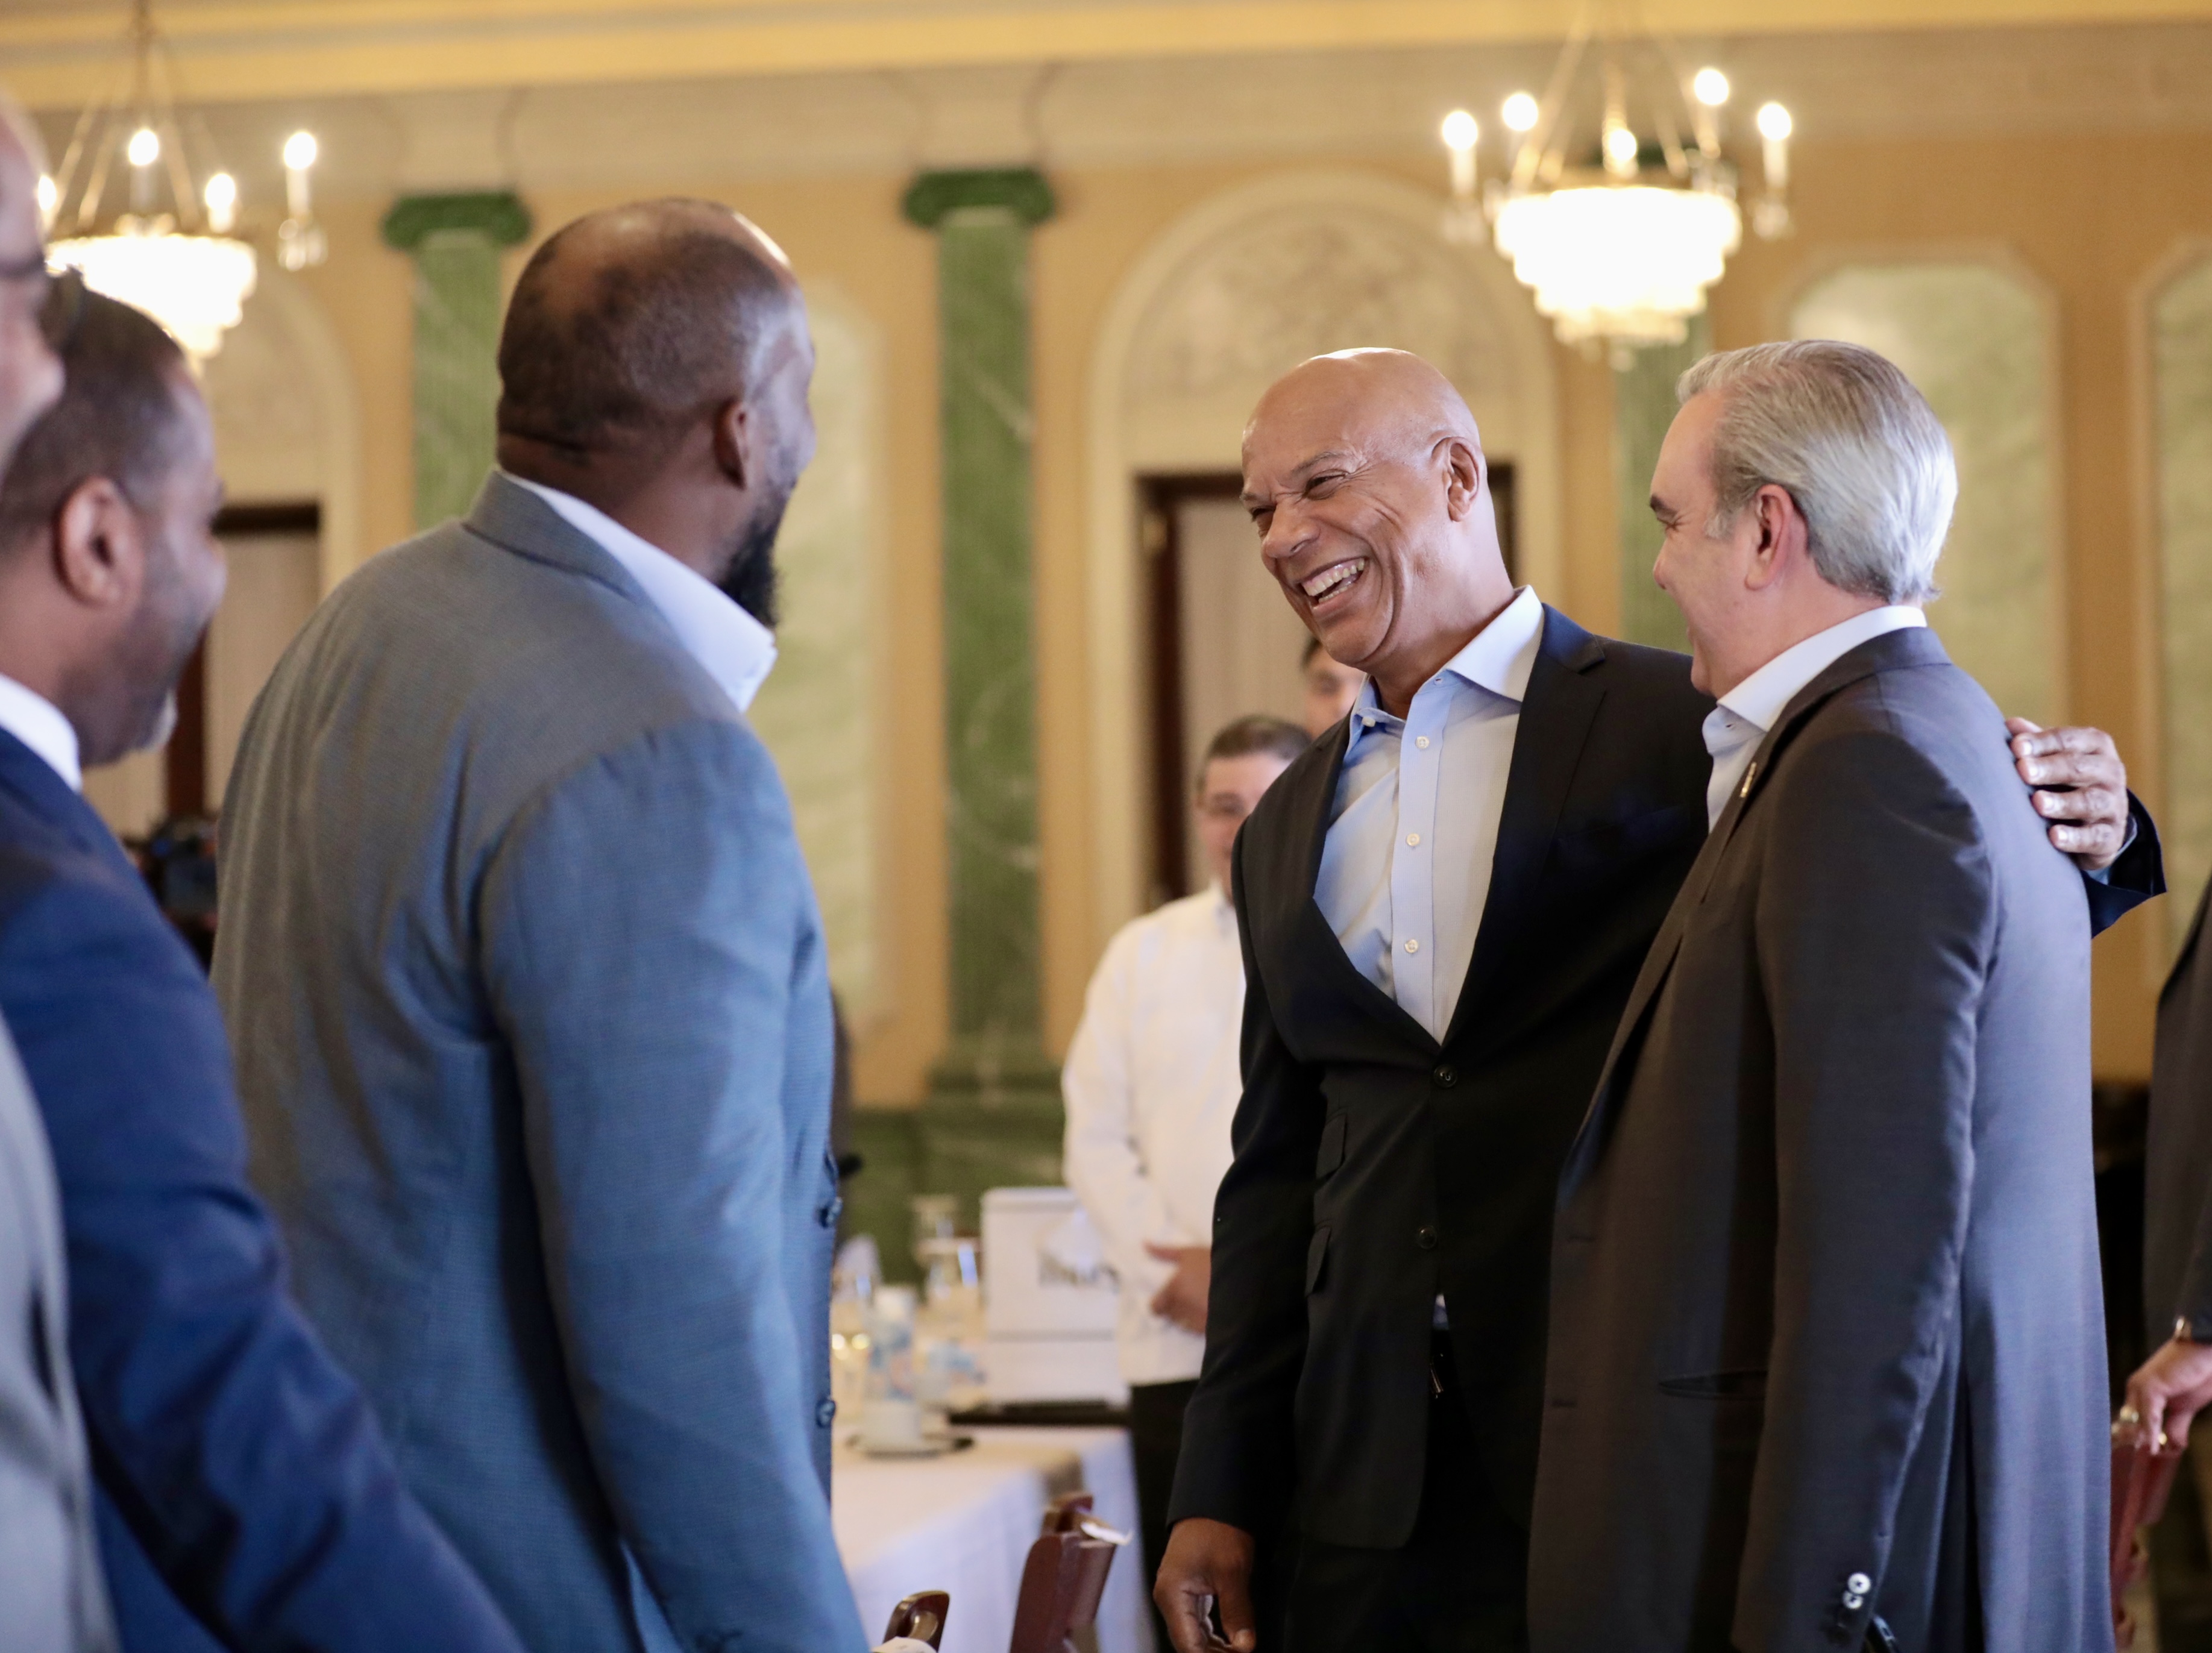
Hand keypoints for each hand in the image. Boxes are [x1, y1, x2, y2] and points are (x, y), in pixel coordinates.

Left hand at [1147, 1243, 1210, 1334]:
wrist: (1242, 1278)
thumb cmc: (1212, 1262)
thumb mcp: (1188, 1253)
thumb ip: (1164, 1253)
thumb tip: (1144, 1245)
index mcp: (1173, 1291)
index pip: (1155, 1308)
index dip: (1157, 1305)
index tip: (1164, 1300)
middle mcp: (1181, 1309)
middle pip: (1169, 1316)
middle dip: (1173, 1309)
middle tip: (1184, 1299)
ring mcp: (1197, 1321)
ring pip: (1183, 1324)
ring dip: (1186, 1317)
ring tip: (1197, 1305)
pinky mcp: (1210, 1329)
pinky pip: (1198, 1330)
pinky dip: (1200, 1323)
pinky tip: (1208, 1313)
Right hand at [1155, 1517, 1256, 1651]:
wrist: (1213, 1502)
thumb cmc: (1218, 1531)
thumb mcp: (1232, 1573)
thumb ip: (1237, 1613)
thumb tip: (1245, 1646)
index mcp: (1172, 1595)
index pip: (1189, 1645)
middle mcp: (1168, 1598)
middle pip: (1188, 1643)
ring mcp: (1175, 1594)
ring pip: (1192, 1635)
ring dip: (1214, 1648)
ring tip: (1237, 1652)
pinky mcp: (1186, 1590)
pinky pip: (1196, 1622)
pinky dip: (1212, 1635)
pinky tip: (1229, 1642)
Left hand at [2007, 719, 2130, 871]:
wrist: (2097, 820)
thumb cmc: (2065, 779)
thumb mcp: (2055, 756)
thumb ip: (2035, 741)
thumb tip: (2010, 724)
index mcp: (2095, 745)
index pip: (2067, 740)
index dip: (2042, 742)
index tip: (2016, 747)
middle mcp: (2110, 771)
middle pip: (2078, 768)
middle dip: (2050, 768)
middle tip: (2023, 770)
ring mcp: (2114, 804)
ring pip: (2089, 802)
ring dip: (2063, 803)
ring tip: (2038, 803)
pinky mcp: (2111, 836)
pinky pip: (2095, 837)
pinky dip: (2075, 838)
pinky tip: (2053, 838)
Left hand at [2127, 1333, 2211, 1449]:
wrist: (2206, 1349)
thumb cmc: (2198, 1373)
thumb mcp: (2187, 1406)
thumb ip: (2176, 1424)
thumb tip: (2171, 1445)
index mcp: (2142, 1394)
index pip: (2130, 1421)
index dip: (2133, 1440)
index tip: (2135, 1459)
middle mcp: (2136, 1389)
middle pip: (2127, 1422)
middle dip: (2130, 1443)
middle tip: (2134, 1464)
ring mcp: (2141, 1387)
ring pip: (2135, 1421)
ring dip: (2140, 1441)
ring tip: (2144, 1458)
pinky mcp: (2151, 1386)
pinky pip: (2148, 1414)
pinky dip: (2150, 1432)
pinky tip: (2152, 1447)